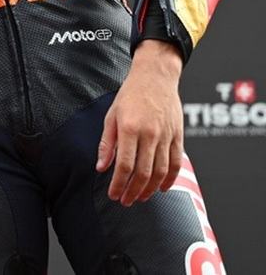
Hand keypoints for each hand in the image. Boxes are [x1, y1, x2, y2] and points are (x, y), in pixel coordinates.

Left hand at [97, 39, 184, 204]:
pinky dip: (170, 179)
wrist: (155, 77)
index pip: (124, 165)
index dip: (119, 183)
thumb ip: (107, 143)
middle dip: (133, 191)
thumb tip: (101, 167)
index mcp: (130, 128)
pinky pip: (176, 163)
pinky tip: (161, 189)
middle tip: (125, 201)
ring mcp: (166, 136)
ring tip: (140, 197)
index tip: (113, 195)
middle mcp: (150, 134)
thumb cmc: (130, 96)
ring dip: (150, 189)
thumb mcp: (111, 116)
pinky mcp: (178, 136)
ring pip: (161, 171)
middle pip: (143, 172)